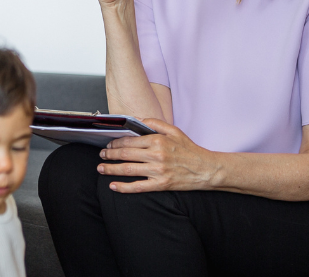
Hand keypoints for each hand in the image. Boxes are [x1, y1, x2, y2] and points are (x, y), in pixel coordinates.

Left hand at [96, 119, 220, 192]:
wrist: (207, 169)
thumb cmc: (190, 150)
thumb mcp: (175, 131)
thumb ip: (155, 123)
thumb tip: (137, 120)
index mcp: (158, 140)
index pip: (130, 141)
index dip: (115, 143)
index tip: (108, 145)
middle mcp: (156, 155)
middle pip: (125, 154)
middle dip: (110, 155)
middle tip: (101, 156)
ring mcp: (158, 171)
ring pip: (128, 169)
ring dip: (111, 169)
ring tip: (101, 168)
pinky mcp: (161, 185)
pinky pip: (138, 186)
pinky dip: (124, 187)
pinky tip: (113, 186)